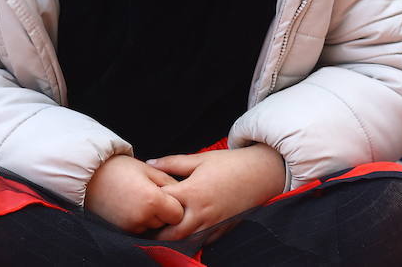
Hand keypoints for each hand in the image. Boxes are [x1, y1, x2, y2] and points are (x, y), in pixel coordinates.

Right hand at [85, 155, 182, 234]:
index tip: (170, 195)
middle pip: (166, 222)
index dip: (176, 204)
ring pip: (154, 227)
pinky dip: (141, 221)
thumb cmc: (120, 169)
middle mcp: (142, 218)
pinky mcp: (122, 230)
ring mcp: (131, 227)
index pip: (178, 214)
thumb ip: (169, 183)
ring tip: (141, 198)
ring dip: (153, 217)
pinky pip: (140, 229)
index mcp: (152, 200)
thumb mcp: (149, 169)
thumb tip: (183, 193)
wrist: (90, 176)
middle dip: (165, 211)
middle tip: (154, 193)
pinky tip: (134, 206)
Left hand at [148, 144, 285, 241]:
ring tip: (162, 229)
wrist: (261, 173)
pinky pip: (200, 242)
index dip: (149, 204)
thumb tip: (149, 163)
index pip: (161, 205)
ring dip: (171, 237)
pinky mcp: (221, 231)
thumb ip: (172, 163)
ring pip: (184, 241)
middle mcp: (201, 212)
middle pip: (170, 232)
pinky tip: (184, 231)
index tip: (139, 203)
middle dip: (156, 231)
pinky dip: (190, 239)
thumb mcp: (200, 159)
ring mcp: (212, 224)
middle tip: (146, 224)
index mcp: (192, 192)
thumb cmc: (230, 164)